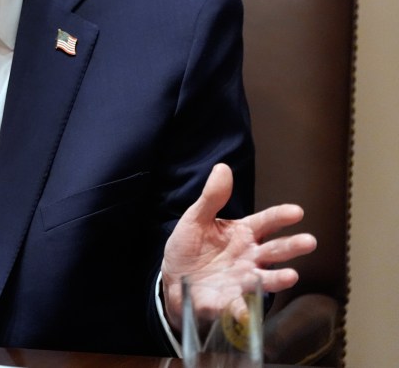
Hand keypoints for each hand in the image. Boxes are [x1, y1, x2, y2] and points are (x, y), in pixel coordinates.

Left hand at [160, 163, 316, 331]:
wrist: (174, 279)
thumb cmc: (191, 247)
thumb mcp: (196, 219)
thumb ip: (212, 197)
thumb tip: (222, 168)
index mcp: (243, 234)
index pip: (266, 222)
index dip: (280, 216)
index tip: (297, 212)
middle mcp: (250, 258)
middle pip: (274, 251)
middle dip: (291, 246)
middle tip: (309, 242)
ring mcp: (242, 281)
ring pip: (265, 279)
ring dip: (278, 279)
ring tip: (291, 276)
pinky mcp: (228, 302)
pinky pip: (238, 307)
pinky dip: (244, 312)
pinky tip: (247, 315)